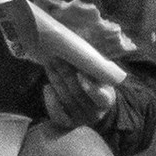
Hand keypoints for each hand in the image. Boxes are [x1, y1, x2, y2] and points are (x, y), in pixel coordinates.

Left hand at [26, 0, 131, 133]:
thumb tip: (77, 32)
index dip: (91, 87)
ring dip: (56, 80)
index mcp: (108, 98)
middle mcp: (96, 111)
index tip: (81, 74)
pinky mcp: (69, 123)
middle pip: (77, 93)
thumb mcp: (100, 74)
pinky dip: (51, 101)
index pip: (101, 96)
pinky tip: (47, 87)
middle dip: (65, 73)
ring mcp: (82, 119)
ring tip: (48, 62)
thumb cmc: (96, 83)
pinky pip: (58, 114)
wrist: (96, 108)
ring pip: (66, 99)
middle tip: (54, 56)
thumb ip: (93, 61)